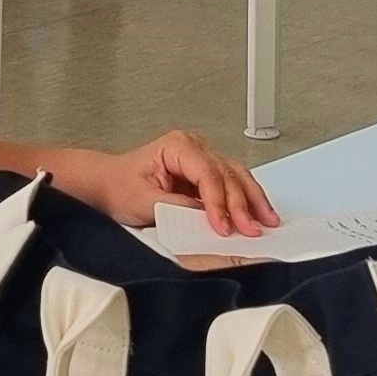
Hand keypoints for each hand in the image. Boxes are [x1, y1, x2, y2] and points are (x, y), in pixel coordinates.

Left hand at [63, 129, 279, 237]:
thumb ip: (178, 209)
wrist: (108, 184)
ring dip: (253, 200)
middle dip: (242, 204)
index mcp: (178, 146)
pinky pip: (231, 185)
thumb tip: (208, 219)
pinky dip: (246, 200)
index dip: (219, 203)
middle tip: (252, 229)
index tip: (224, 228)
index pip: (208, 175)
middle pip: (227, 175)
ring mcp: (203, 158)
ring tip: (268, 221)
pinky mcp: (205, 174)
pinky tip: (257, 214)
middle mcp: (194, 147)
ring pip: (236, 177)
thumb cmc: (120, 187)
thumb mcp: (144, 202)